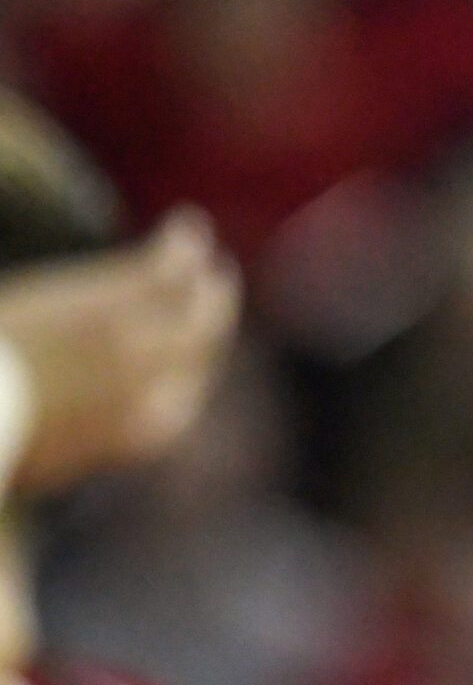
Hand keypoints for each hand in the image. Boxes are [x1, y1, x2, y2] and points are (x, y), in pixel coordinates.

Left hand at [0, 209, 240, 496]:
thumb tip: (79, 441)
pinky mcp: (120, 298)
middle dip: (212, 312)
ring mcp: (144, 340)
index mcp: (146, 432)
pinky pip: (171, 264)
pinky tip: (184, 225)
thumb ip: (84, 440)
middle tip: (214, 285)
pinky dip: (184, 242)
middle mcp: (158, 386)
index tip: (183, 347)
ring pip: (200, 300)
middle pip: (204, 340)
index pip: (189, 392)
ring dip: (206, 274)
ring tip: (198, 249)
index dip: (188, 366)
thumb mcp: (46, 459)